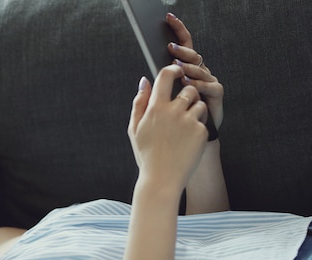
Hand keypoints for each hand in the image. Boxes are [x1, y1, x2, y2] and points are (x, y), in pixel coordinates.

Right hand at [128, 66, 208, 194]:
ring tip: (183, 129)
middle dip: (187, 95)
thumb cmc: (146, 154)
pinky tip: (187, 142)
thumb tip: (145, 81)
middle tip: (181, 109)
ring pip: (199, 104)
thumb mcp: (135, 129)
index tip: (177, 70)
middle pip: (188, 89)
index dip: (173, 69)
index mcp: (155, 109)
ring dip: (194, 111)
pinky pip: (203, 121)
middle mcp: (173, 112)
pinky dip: (197, 128)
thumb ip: (139, 103)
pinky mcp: (201, 132)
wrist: (161, 179)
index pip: (166, 76)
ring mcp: (189, 121)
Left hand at [166, 13, 223, 129]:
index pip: (183, 45)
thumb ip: (156, 89)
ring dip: (188, 68)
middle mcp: (199, 72)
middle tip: (169, 49)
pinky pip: (209, 86)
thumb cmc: (174, 120)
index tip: (168, 18)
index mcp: (186, 69)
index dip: (178, 31)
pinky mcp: (216, 94)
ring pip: (199, 70)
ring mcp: (208, 82)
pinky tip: (189, 85)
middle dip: (182, 50)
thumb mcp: (162, 103)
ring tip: (177, 67)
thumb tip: (145, 78)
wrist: (189, 139)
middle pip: (192, 55)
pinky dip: (199, 85)